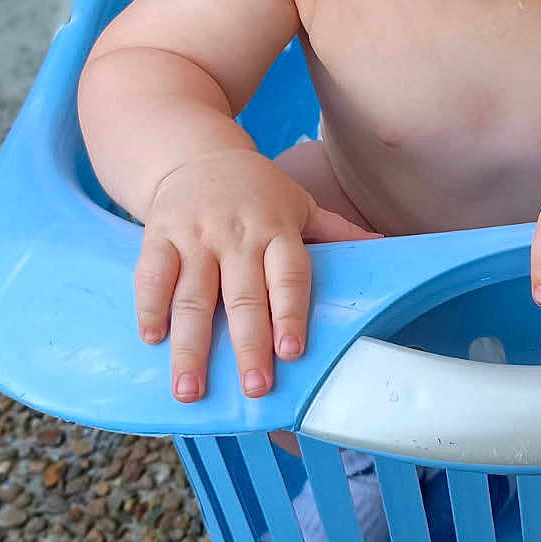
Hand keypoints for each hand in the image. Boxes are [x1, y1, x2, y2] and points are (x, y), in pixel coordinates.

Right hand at [134, 149, 379, 402]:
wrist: (196, 152)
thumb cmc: (258, 191)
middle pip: (243, 296)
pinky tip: (152, 339)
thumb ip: (338, 233)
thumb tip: (391, 247)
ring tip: (190, 390)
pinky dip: (149, 307)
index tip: (291, 352)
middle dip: (248, 345)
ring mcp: (195, 236)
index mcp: (277, 230)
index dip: (290, 312)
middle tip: (254, 389)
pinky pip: (152, 275)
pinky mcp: (159, 235)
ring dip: (191, 346)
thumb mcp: (301, 204)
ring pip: (193, 296)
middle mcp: (237, 235)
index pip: (288, 276)